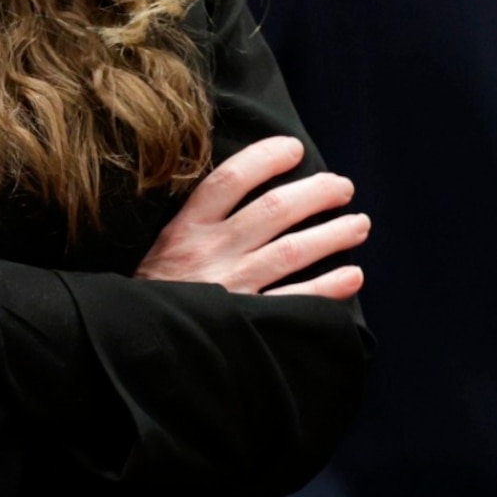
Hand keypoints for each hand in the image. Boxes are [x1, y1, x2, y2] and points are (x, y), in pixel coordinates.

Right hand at [136, 136, 367, 299]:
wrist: (137, 348)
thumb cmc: (156, 293)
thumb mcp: (163, 248)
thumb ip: (198, 222)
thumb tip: (249, 188)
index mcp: (186, 228)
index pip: (230, 179)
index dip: (267, 158)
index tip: (295, 149)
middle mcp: (210, 252)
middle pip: (273, 210)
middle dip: (316, 193)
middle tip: (343, 187)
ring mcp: (230, 287)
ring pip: (291, 251)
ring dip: (333, 234)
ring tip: (360, 225)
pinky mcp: (246, 322)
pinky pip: (296, 301)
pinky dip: (329, 287)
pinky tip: (353, 275)